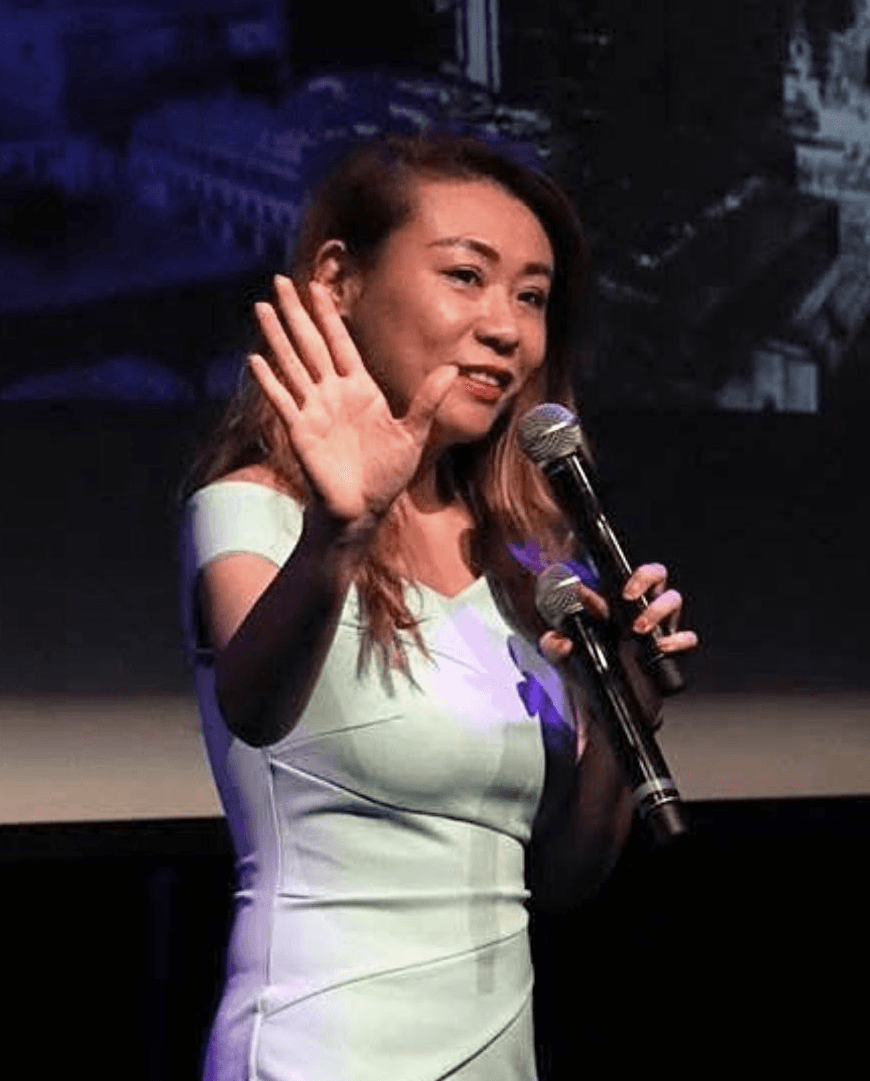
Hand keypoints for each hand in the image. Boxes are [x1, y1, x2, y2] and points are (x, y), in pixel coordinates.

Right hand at [249, 275, 460, 532]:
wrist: (364, 508)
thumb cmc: (387, 475)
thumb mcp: (414, 434)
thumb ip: (427, 400)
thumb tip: (452, 369)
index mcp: (359, 389)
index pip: (340, 342)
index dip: (328, 314)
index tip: (318, 285)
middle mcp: (332, 393)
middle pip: (310, 343)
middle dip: (296, 312)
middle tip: (279, 281)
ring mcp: (314, 410)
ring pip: (291, 363)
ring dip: (276, 335)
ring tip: (260, 307)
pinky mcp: (300, 430)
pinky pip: (283, 400)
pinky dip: (269, 380)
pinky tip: (254, 359)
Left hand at [537, 563, 698, 724]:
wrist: (609, 706)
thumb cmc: (589, 674)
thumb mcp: (565, 661)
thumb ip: (554, 648)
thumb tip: (561, 641)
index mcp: (611, 607)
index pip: (611, 580)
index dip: (601, 579)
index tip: (582, 591)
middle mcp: (637, 611)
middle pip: (654, 575)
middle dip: (644, 577)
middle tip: (627, 596)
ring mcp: (657, 628)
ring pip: (673, 598)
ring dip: (657, 609)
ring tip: (639, 628)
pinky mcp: (671, 650)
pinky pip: (688, 637)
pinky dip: (679, 640)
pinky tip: (662, 647)